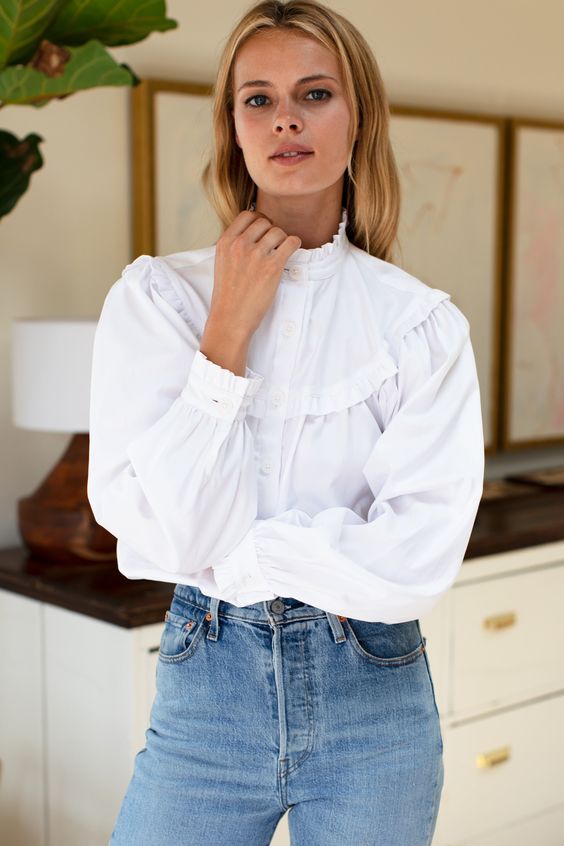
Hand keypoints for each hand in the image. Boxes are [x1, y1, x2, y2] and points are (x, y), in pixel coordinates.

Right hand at [209, 210, 301, 338]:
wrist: (231, 318)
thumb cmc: (228, 294)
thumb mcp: (222, 262)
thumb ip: (234, 245)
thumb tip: (252, 231)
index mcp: (225, 242)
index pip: (247, 215)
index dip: (258, 220)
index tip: (263, 231)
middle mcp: (240, 245)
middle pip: (264, 222)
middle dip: (271, 231)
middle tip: (273, 245)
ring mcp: (256, 255)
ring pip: (278, 231)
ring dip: (282, 240)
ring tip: (280, 253)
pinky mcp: (272, 267)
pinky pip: (292, 242)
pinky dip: (295, 244)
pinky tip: (291, 252)